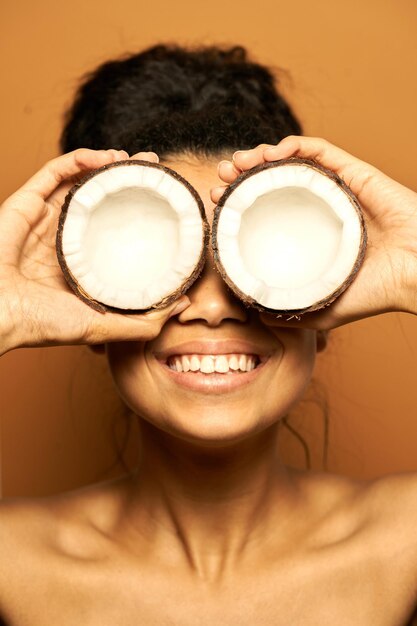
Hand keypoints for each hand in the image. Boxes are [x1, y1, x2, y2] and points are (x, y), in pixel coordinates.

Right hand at [0, 149, 189, 355]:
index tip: (169, 203)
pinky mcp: (28, 202)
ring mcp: (47, 218)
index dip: (142, 213)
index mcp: (82, 263)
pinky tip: (106, 157)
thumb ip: (142, 322)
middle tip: (156, 170)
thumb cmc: (42, 324)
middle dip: (130, 181)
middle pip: (103, 200)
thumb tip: (181, 304)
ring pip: (82, 182)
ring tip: (137, 160)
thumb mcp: (102, 326)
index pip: (117, 230)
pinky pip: (56, 172)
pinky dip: (80, 159)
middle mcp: (67, 238)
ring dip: (110, 166)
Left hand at [211, 137, 416, 329]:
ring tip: (236, 162)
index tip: (219, 203)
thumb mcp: (322, 309)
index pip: (266, 211)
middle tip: (221, 178)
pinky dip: (293, 145)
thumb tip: (256, 311)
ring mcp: (335, 188)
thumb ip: (290, 309)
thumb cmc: (375, 293)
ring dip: (259, 157)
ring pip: (290, 162)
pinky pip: (320, 150)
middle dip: (241, 176)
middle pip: (272, 183)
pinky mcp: (353, 172)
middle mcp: (318, 208)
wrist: (416, 273)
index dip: (239, 204)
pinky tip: (272, 151)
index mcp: (309, 234)